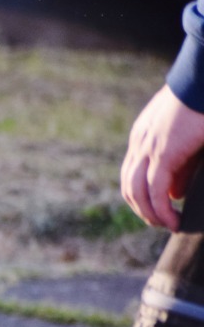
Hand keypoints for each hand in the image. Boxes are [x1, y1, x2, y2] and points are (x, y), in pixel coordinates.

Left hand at [122, 85, 203, 229]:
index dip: (143, 194)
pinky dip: (161, 210)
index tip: (159, 208)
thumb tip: (173, 194)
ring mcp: (147, 147)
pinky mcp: (163, 153)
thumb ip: (181, 165)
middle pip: (129, 185)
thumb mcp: (190, 137)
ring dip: (150, 214)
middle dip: (142, 208)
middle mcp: (139, 141)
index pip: (134, 172)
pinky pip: (155, 191)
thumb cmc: (203, 101)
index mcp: (144, 134)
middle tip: (160, 221)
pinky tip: (173, 221)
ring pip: (136, 192)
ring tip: (166, 225)